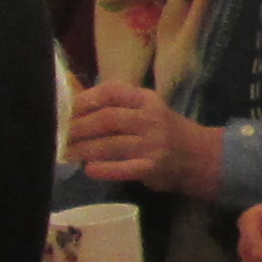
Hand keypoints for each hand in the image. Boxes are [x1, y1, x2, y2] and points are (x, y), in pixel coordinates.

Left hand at [64, 80, 218, 197]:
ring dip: (84, 149)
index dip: (85, 99)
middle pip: (107, 119)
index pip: (112, 92)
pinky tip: (89, 170)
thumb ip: (121, 107)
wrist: (202, 157)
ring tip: (66, 153)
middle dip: (78, 127)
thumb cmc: (167, 131)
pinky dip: (104, 169)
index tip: (65, 108)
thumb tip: (76, 110)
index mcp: (147, 100)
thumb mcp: (150, 110)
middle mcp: (150, 119)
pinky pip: (123, 168)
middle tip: (59, 134)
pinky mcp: (152, 167)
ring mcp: (152, 144)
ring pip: (111, 144)